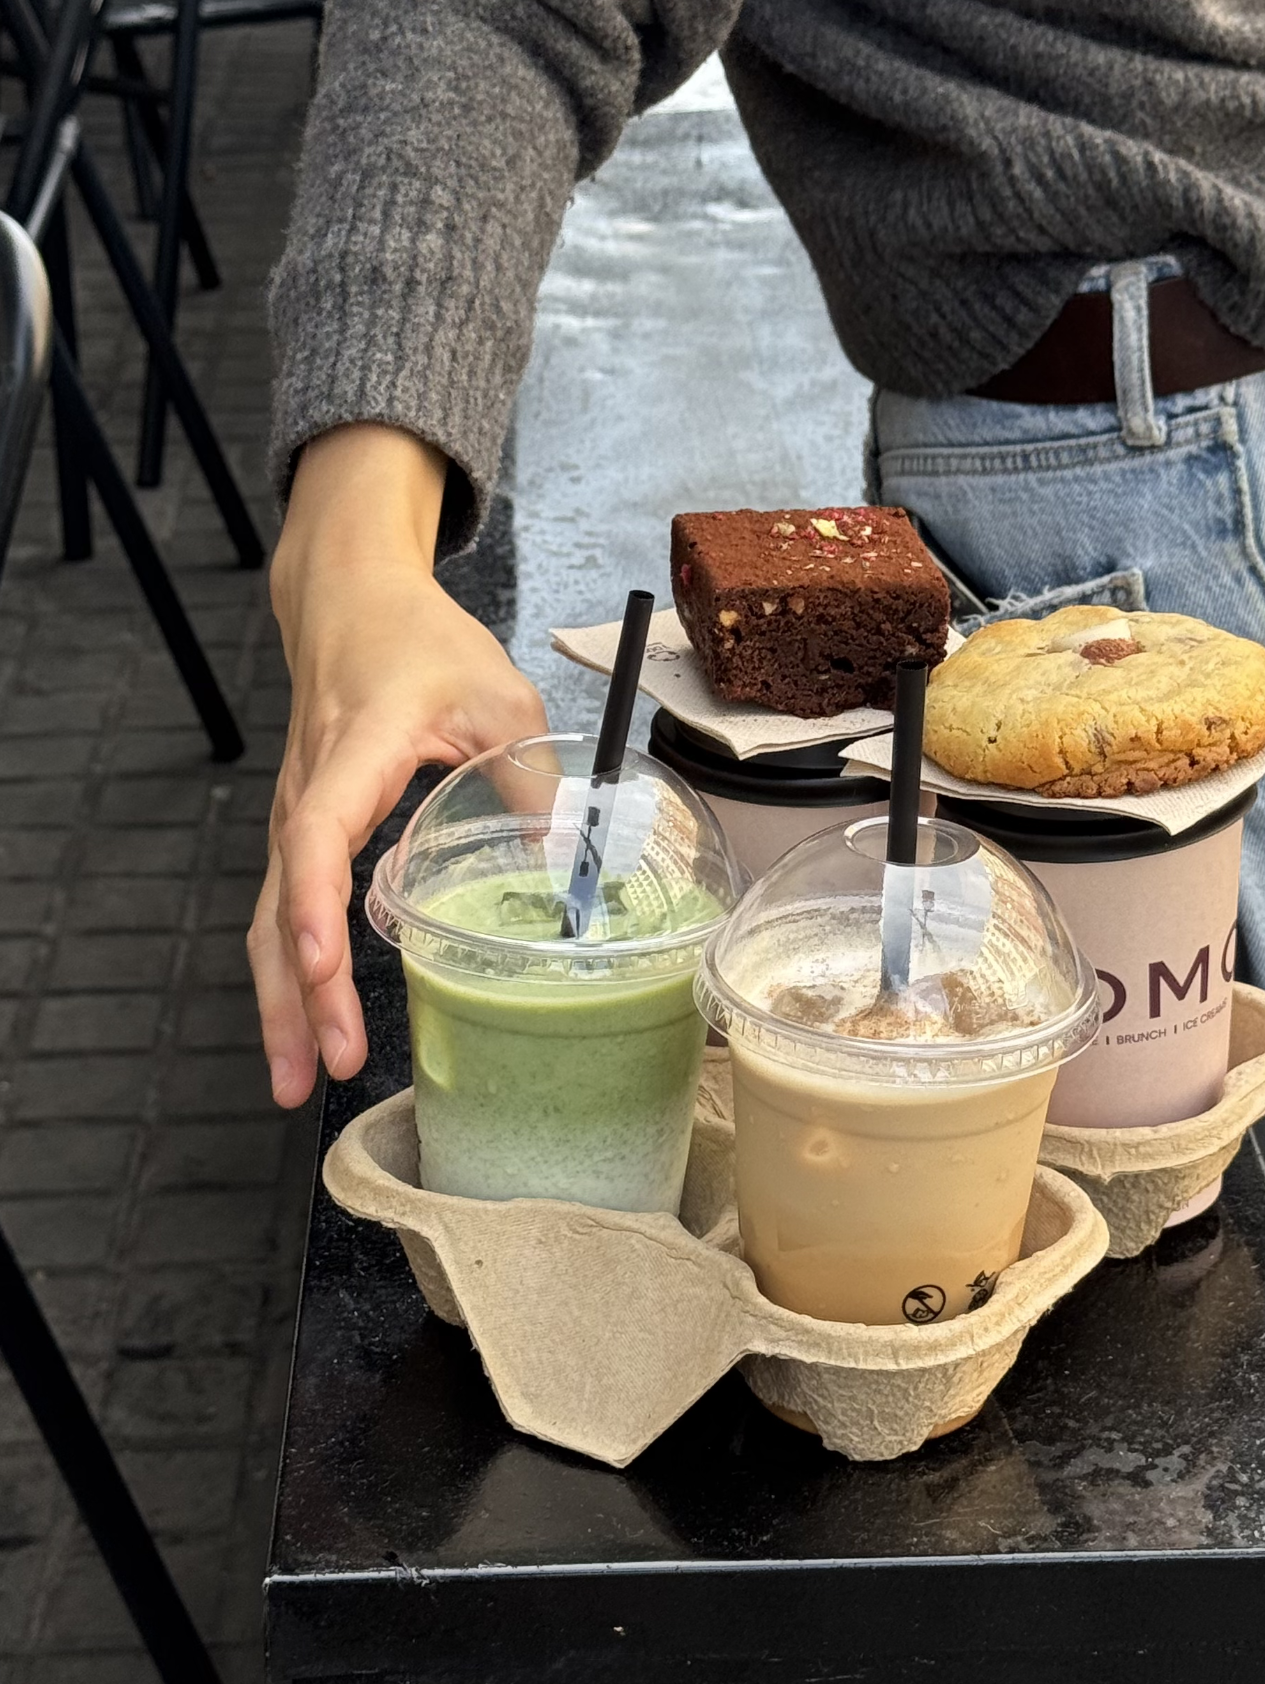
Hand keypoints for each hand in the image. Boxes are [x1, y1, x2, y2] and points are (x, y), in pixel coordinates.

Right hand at [251, 426, 546, 1106]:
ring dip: (282, 1000)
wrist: (351, 603)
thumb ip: (533, 776)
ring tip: (296, 1080)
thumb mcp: (499, 694)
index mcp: (352, 752)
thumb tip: (571, 866)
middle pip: (283, 903)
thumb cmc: (421, 643)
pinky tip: (307, 1025)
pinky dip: (290, 970)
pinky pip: (289, 907)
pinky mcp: (306, 829)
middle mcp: (308, 791)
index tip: (323, 967)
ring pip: (274, 916)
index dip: (317, 905)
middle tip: (321, 1067)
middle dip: (295, 992)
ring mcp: (299, 814)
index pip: (319, 834)